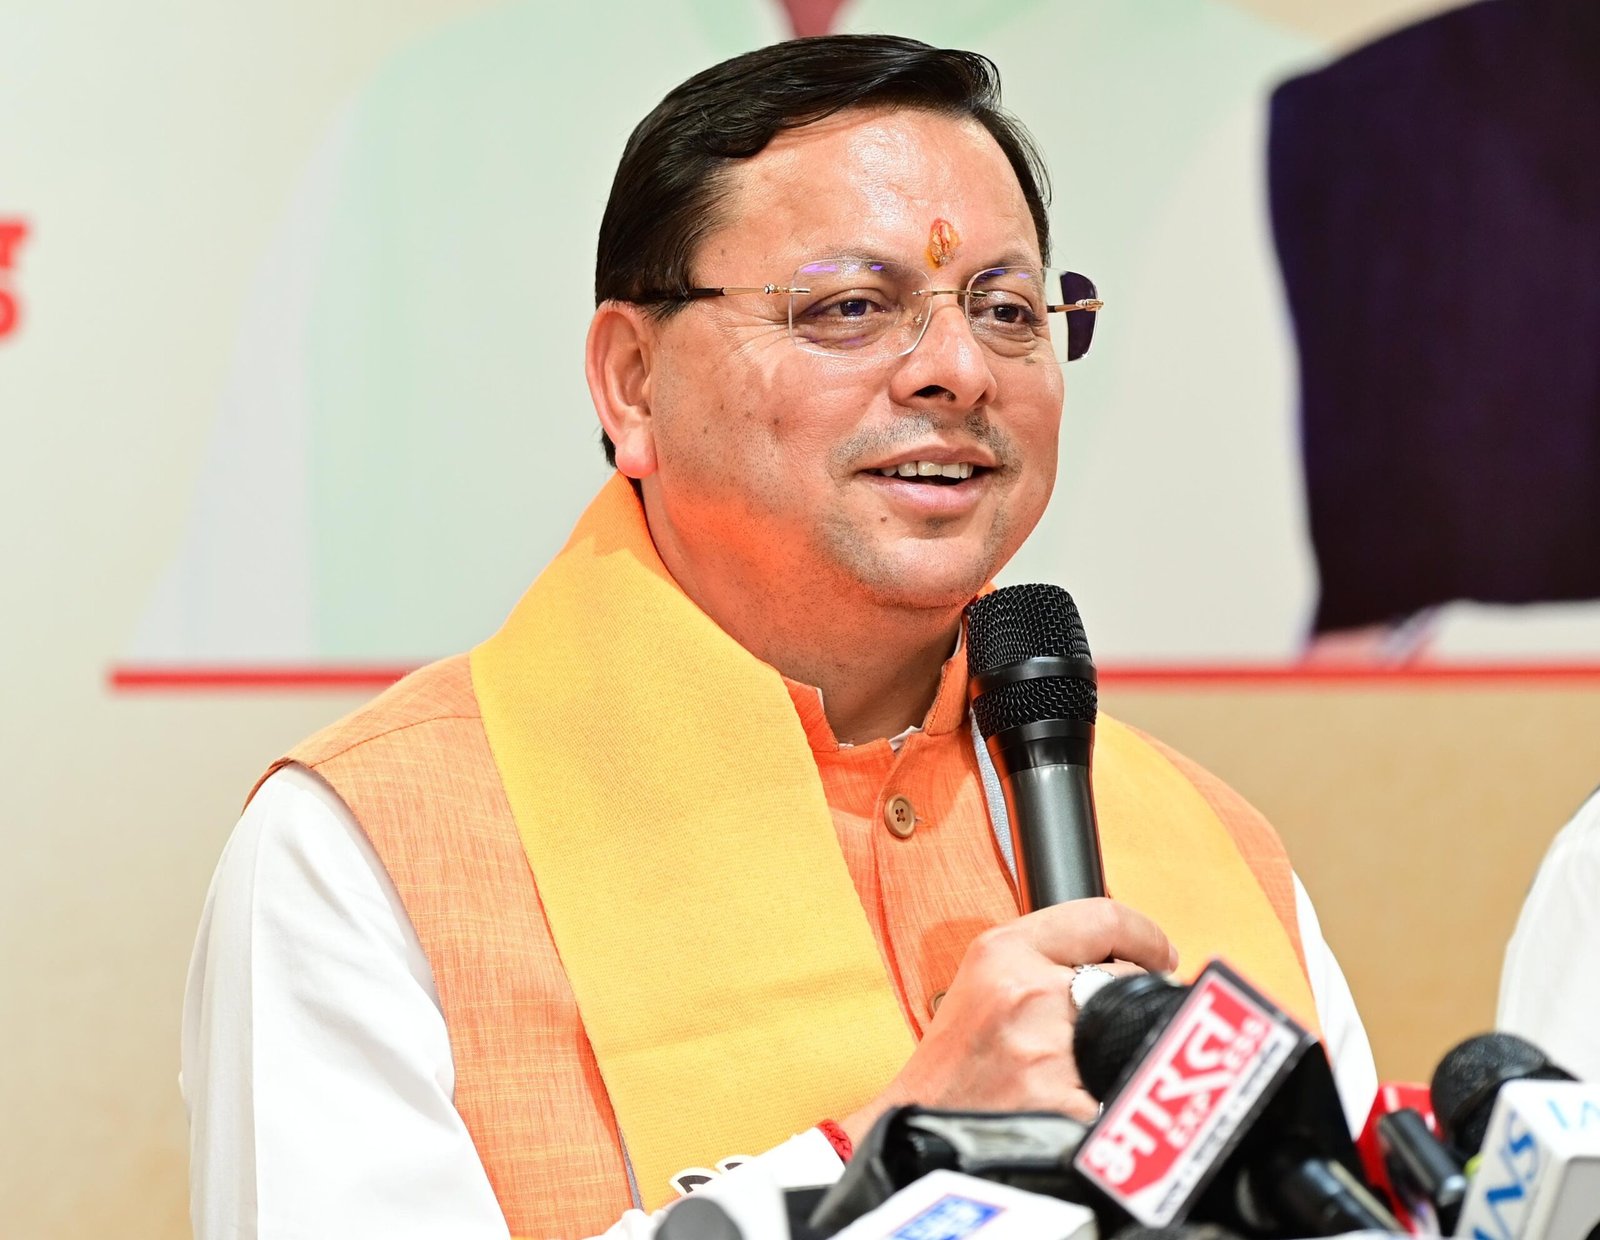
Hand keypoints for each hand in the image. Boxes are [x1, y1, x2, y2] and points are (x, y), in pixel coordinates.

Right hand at [840, 898, 1175, 1141]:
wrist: (922, 1136)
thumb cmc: (954, 1066)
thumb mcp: (983, 983)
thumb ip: (1043, 958)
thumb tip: (1127, 954)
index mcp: (1003, 953)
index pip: (1104, 917)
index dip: (1144, 935)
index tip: (1158, 952)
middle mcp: (1028, 993)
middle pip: (1127, 979)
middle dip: (1127, 1003)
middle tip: (1107, 1026)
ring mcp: (1049, 1051)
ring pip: (1131, 1035)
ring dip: (1122, 1052)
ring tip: (1088, 1068)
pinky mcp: (1069, 1107)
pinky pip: (1124, 1089)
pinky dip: (1117, 1099)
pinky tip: (1086, 1105)